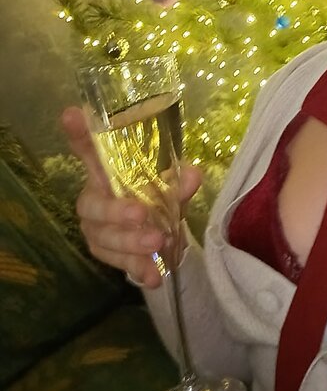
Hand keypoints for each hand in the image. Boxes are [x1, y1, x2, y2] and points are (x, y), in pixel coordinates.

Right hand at [61, 106, 202, 288]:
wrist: (162, 235)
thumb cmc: (158, 199)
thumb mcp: (173, 187)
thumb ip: (180, 181)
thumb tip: (191, 175)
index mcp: (107, 173)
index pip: (89, 150)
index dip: (80, 133)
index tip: (72, 114)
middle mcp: (95, 199)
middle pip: (92, 205)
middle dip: (115, 210)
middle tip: (140, 213)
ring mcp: (97, 229)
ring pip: (104, 237)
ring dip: (131, 242)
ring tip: (158, 242)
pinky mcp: (105, 254)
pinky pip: (118, 263)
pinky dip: (139, 269)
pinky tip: (155, 276)